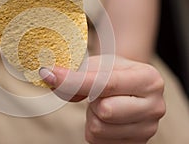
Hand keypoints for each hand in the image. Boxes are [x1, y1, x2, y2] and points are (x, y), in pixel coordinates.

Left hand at [39, 56, 164, 143]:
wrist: (129, 87)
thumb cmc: (112, 73)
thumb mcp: (97, 65)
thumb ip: (75, 73)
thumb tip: (48, 75)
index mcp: (149, 79)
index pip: (106, 84)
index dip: (74, 81)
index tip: (48, 74)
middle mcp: (155, 106)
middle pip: (105, 110)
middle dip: (92, 101)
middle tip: (97, 93)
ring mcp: (148, 129)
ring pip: (98, 128)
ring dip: (92, 116)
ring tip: (103, 104)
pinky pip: (99, 141)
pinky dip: (94, 129)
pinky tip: (106, 118)